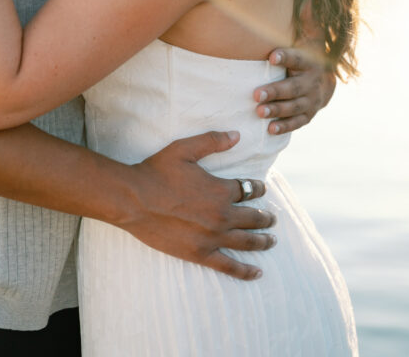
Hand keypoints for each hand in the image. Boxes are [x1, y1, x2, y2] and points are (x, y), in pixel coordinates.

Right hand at [122, 131, 275, 279]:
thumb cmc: (157, 171)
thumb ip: (212, 141)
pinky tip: (257, 272)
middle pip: (253, 217)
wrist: (135, 200)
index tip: (262, 188)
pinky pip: (229, 266)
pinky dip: (246, 271)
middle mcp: (222, 215)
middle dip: (266, 217)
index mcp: (221, 190)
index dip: (258, 188)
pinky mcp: (201, 254)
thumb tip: (236, 135)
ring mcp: (213, 237)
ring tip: (271, 240)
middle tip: (273, 219)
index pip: (248, 189)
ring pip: (247, 242)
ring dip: (262, 241)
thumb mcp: (184, 149)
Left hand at [254, 48, 335, 134]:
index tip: (272, 57)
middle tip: (256, 95)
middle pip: (293, 87)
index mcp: (308, 63)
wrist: (326, 81)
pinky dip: (285, 126)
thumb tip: (264, 19)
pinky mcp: (310, 114)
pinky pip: (297, 122)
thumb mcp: (297, 49)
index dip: (285, 57)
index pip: (296, 59)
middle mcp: (312, 82)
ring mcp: (312, 100)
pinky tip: (270, 129)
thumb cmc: (300, 61)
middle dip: (274, 92)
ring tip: (259, 112)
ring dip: (277, 110)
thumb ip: (281, 43)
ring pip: (294, 106)